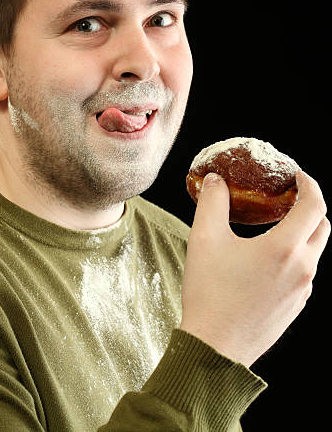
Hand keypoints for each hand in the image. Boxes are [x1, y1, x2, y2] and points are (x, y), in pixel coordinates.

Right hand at [180, 170, 329, 367]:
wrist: (214, 348)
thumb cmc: (210, 294)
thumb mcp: (205, 239)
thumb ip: (212, 202)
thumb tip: (215, 180)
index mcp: (285, 248)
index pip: (315, 204)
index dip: (309, 184)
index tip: (296, 175)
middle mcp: (302, 268)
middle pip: (322, 226)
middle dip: (310, 206)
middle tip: (287, 197)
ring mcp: (302, 290)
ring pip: (314, 251)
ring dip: (302, 232)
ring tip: (274, 227)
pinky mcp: (295, 306)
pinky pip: (304, 272)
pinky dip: (295, 256)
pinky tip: (267, 259)